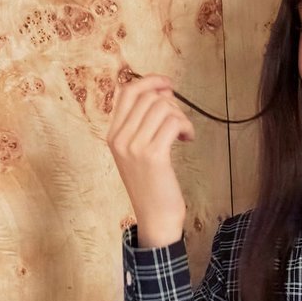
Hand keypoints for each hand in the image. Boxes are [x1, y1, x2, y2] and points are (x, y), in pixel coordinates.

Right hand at [106, 71, 191, 243]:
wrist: (156, 219)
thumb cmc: (152, 187)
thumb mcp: (138, 153)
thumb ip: (142, 124)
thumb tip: (162, 92)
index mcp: (113, 136)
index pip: (126, 92)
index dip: (150, 81)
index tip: (168, 85)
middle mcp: (120, 139)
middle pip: (148, 96)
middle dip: (171, 102)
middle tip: (180, 121)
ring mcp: (135, 147)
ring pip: (162, 107)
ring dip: (181, 116)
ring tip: (184, 133)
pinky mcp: (154, 156)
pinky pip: (173, 122)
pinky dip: (186, 126)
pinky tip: (188, 139)